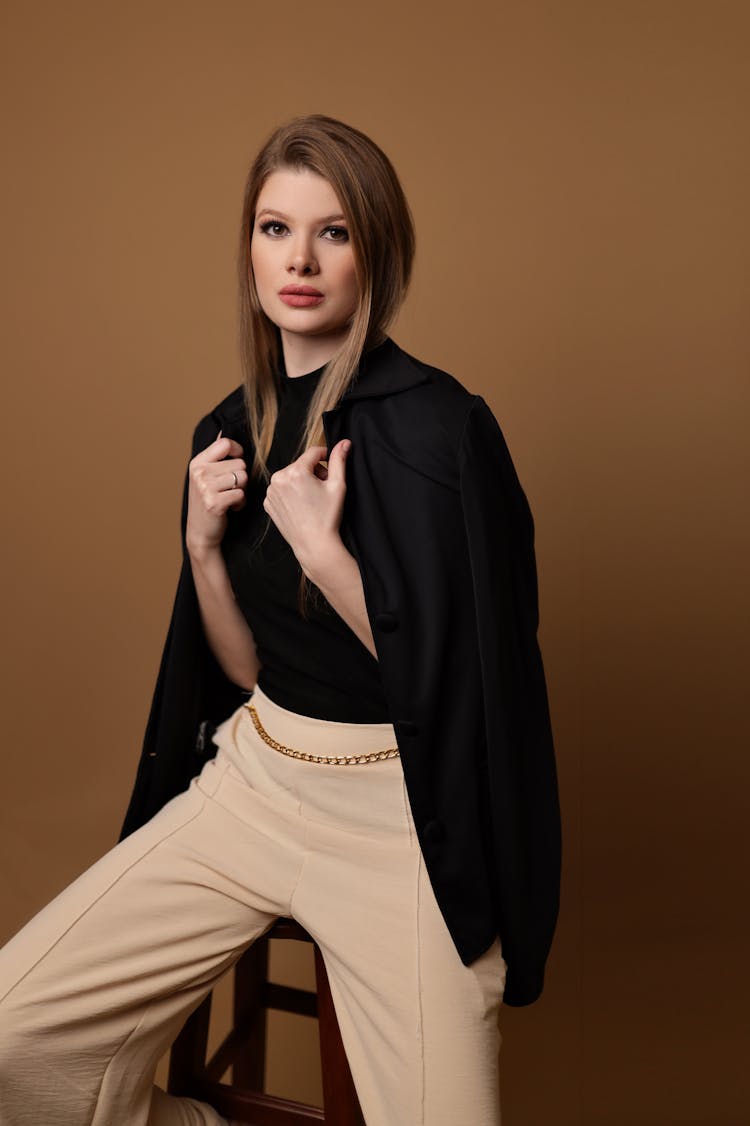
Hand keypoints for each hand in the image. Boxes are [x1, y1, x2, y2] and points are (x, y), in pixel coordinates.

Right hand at [186, 431, 246, 554]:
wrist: (200, 532)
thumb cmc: (207, 501)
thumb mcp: (205, 476)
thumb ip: (215, 456)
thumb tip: (224, 431)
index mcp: (197, 462)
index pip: (225, 443)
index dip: (238, 451)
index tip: (237, 461)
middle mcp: (199, 472)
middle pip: (240, 463)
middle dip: (241, 477)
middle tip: (230, 489)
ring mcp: (205, 487)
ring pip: (243, 478)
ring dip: (242, 490)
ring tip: (231, 497)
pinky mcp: (214, 503)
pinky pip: (241, 494)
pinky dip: (240, 503)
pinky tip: (231, 508)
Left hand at [263, 439, 351, 576]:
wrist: (314, 544)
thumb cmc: (327, 516)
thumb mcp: (337, 485)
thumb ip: (339, 460)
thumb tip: (344, 442)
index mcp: (296, 471)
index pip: (313, 452)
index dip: (326, 457)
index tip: (331, 467)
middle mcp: (278, 478)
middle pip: (301, 464)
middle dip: (313, 471)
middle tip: (323, 488)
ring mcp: (270, 491)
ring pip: (290, 476)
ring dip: (301, 481)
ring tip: (312, 498)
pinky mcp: (268, 502)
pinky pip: (281, 489)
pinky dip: (290, 493)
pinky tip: (300, 505)